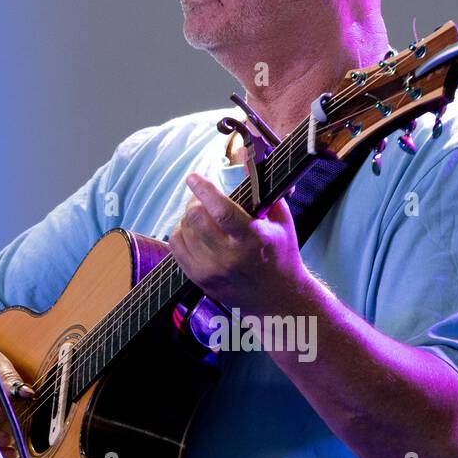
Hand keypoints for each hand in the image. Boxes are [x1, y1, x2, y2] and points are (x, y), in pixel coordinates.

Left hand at [168, 171, 306, 316]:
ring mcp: (212, 271)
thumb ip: (264, 192)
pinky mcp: (200, 281)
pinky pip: (176, 248)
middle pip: (196, 219)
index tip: (194, 177)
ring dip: (187, 217)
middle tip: (201, 198)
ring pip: (182, 232)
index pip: (221, 210)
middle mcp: (230, 257)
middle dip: (195, 201)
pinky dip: (180, 234)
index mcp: (253, 240)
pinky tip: (192, 231)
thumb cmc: (281, 254)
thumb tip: (247, 159)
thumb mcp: (281, 221)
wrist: (278, 299)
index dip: (203, 189)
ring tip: (199, 215)